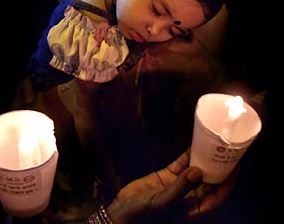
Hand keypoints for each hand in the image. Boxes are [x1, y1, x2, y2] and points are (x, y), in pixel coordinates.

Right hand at [107, 148, 238, 223]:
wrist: (122, 212)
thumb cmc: (144, 215)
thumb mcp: (163, 204)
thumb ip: (181, 188)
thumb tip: (199, 171)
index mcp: (193, 209)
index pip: (217, 197)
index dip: (228, 183)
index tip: (236, 167)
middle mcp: (189, 197)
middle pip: (209, 182)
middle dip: (219, 169)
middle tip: (227, 152)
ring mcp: (178, 185)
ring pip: (196, 171)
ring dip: (204, 160)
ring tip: (213, 145)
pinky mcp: (167, 176)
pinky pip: (180, 164)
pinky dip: (187, 155)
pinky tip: (194, 145)